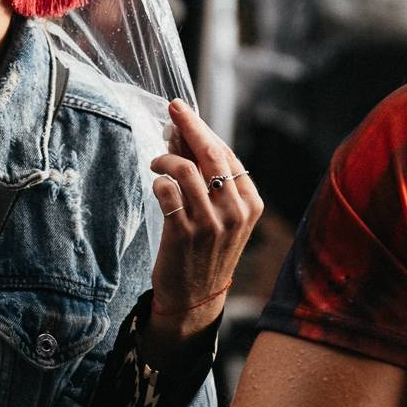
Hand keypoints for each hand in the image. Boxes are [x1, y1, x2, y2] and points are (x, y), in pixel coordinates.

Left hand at [141, 99, 262, 366]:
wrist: (196, 297)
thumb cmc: (206, 249)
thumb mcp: (219, 213)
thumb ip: (206, 176)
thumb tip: (181, 132)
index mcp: (250, 204)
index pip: (226, 154)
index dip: (201, 129)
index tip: (182, 113)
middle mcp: (235, 212)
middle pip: (211, 154)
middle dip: (189, 125)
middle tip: (172, 109)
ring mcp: (211, 224)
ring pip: (187, 170)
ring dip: (166, 158)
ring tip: (157, 162)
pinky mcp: (184, 234)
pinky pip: (167, 191)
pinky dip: (158, 181)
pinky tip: (156, 184)